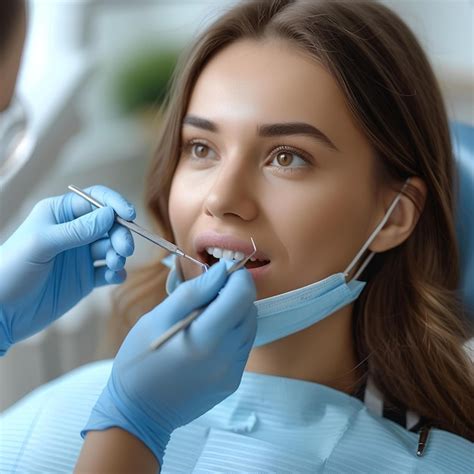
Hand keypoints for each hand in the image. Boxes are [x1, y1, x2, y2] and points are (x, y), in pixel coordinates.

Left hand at [0, 185, 135, 353]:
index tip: (129, 215)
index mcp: (59, 214)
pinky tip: (113, 277)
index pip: (95, 200)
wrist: (1, 312)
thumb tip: (110, 215)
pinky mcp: (85, 278)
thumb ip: (77, 230)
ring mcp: (80, 256)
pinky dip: (116, 273)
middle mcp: (73, 232)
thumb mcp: (42, 244)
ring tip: (115, 264)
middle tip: (124, 250)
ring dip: (119, 253)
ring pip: (112, 247)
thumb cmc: (11, 270)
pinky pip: (108, 271)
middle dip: (120, 234)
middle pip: (109, 224)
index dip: (114, 204)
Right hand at [82, 261, 256, 464]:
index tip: (224, 272)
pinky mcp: (232, 382)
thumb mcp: (158, 318)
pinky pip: (243, 347)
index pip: (241, 296)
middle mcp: (226, 356)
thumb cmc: (140, 360)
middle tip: (210, 294)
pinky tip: (210, 335)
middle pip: (249, 310)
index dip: (238, 277)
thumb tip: (222, 271)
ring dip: (236, 313)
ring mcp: (232, 372)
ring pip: (250, 328)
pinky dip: (233, 333)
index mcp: (205, 338)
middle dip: (236, 294)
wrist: (138, 413)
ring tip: (207, 315)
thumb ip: (193, 292)